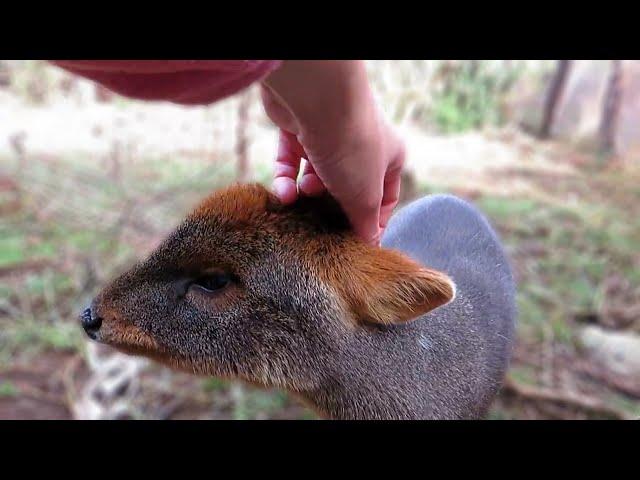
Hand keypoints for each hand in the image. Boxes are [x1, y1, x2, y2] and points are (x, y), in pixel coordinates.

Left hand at [261, 61, 404, 244]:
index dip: (372, 221)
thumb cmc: (352, 147)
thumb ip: (364, 221)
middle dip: (332, 206)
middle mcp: (361, 143)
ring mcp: (328, 135)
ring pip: (316, 175)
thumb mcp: (364, 195)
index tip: (356, 243)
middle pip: (347, 187)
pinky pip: (291, 162)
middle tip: (322, 225)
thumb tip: (369, 243)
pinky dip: (286, 179)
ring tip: (302, 197)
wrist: (317, 99)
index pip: (385, 196)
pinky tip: (284, 193)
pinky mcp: (297, 129)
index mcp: (389, 156)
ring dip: (307, 192)